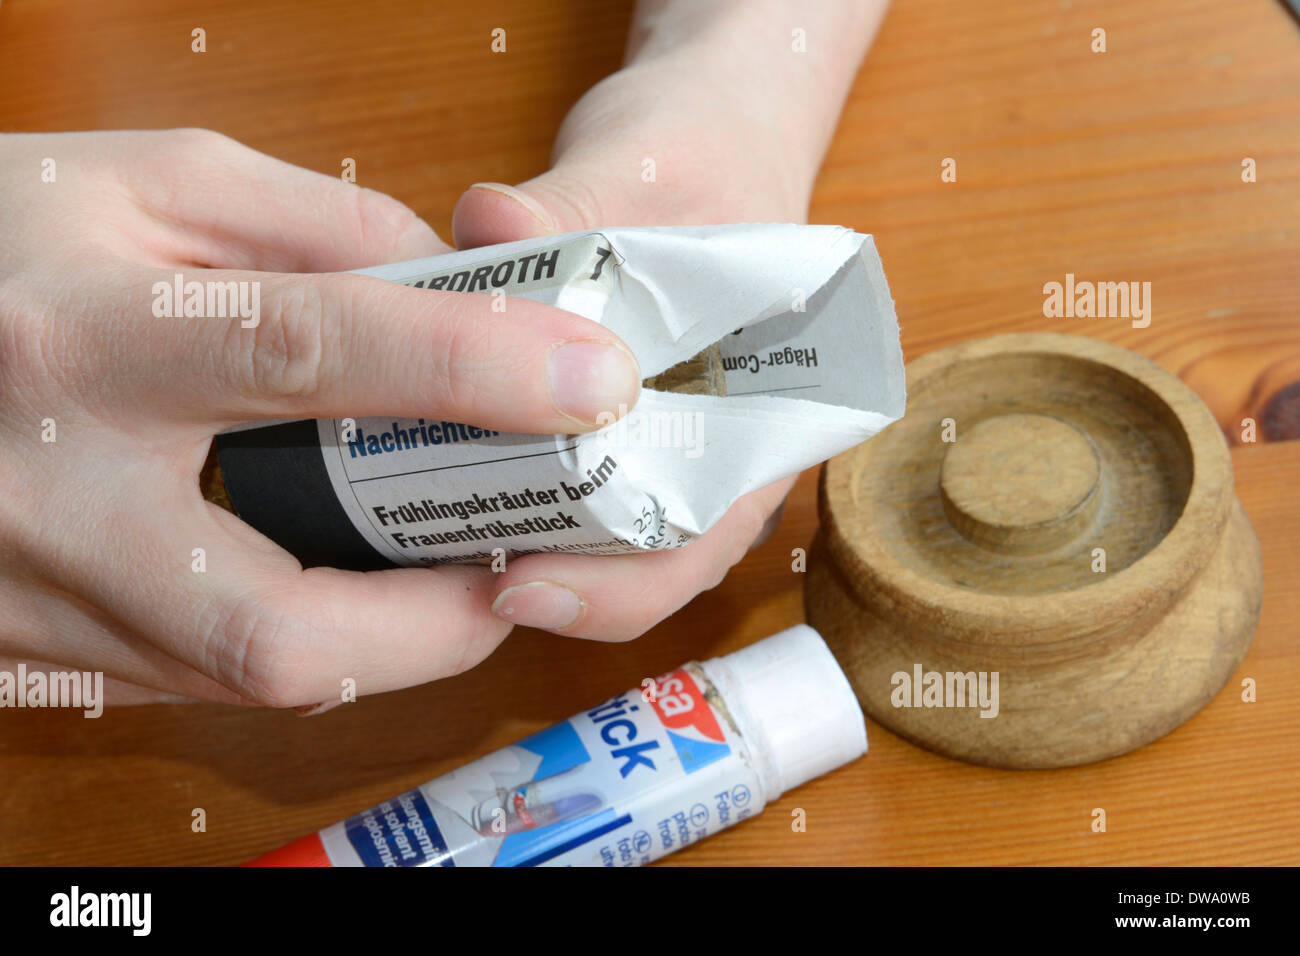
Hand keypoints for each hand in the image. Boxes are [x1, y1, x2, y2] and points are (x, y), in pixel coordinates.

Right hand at [0, 129, 640, 706]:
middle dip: (440, 617)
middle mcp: (52, 494)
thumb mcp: (143, 184)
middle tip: (523, 562)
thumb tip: (453, 294)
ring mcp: (35, 597)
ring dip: (389, 641)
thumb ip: (311, 227)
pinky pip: (200, 684)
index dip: (471, 368)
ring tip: (459, 575)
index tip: (592, 380)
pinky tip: (347, 590)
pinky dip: (306, 644)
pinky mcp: (35, 652)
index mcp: (82, 337)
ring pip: (248, 682)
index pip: (306, 351)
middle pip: (279, 624)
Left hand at [450, 0, 886, 640]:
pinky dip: (491, 497)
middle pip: (639, 564)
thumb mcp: (646, 168)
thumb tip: (490, 225)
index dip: (622, 585)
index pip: (704, 535)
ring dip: (515, 549)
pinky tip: (418, 491)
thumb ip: (570, 204)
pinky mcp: (586, 418)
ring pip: (589, 538)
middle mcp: (707, 447)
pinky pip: (542, 483)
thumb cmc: (700, 158)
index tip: (526, 586)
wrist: (699, 131)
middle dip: (552, 583)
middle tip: (454, 584)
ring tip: (426, 554)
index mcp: (761, 411)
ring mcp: (648, 438)